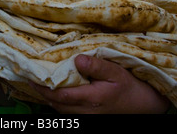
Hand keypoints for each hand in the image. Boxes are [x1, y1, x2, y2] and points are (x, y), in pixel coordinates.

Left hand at [31, 55, 169, 113]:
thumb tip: (76, 59)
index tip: (31, 77)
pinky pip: (69, 113)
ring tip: (40, 85)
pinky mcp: (90, 117)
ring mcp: (88, 117)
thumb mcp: (116, 71)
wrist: (145, 105)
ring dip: (49, 98)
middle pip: (57, 104)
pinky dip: (59, 103)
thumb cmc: (131, 86)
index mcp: (92, 98)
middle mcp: (87, 111)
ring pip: (61, 110)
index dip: (43, 87)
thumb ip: (96, 66)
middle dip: (42, 92)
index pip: (60, 95)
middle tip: (31, 79)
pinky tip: (56, 93)